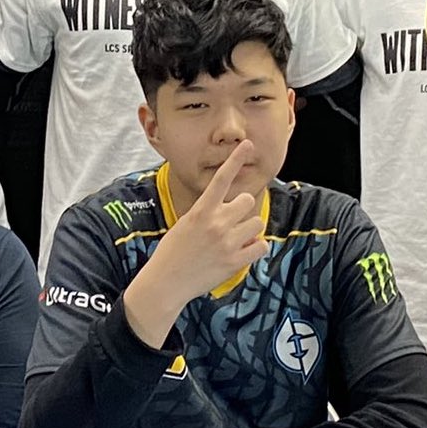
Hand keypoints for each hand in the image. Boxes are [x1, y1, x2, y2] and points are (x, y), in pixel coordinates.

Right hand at [151, 142, 269, 298]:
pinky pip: (261, 246)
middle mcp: (216, 224)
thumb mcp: (185, 224)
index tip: (247, 144)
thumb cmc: (172, 252)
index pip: (221, 179)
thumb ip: (207, 213)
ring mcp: (227, 243)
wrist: (165, 283)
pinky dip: (256, 248)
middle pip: (247, 201)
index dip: (235, 159)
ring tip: (236, 239)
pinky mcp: (235, 262)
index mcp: (201, 211)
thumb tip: (230, 211)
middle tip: (232, 221)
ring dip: (249, 229)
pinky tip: (244, 251)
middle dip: (243, 209)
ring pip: (257, 223)